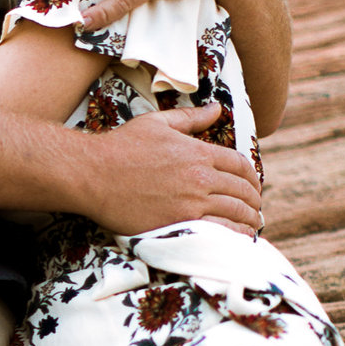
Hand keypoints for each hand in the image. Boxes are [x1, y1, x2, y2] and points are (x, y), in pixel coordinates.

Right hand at [82, 103, 262, 235]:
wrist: (90, 174)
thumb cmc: (119, 147)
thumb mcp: (156, 124)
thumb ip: (190, 118)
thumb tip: (216, 109)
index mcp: (199, 153)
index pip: (241, 165)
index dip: (252, 176)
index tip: (252, 185)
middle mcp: (201, 178)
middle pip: (243, 190)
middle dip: (253, 200)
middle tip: (254, 207)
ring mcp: (191, 203)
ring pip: (236, 212)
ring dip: (249, 219)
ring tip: (251, 224)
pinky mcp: (179, 224)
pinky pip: (220, 231)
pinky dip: (235, 234)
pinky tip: (238, 236)